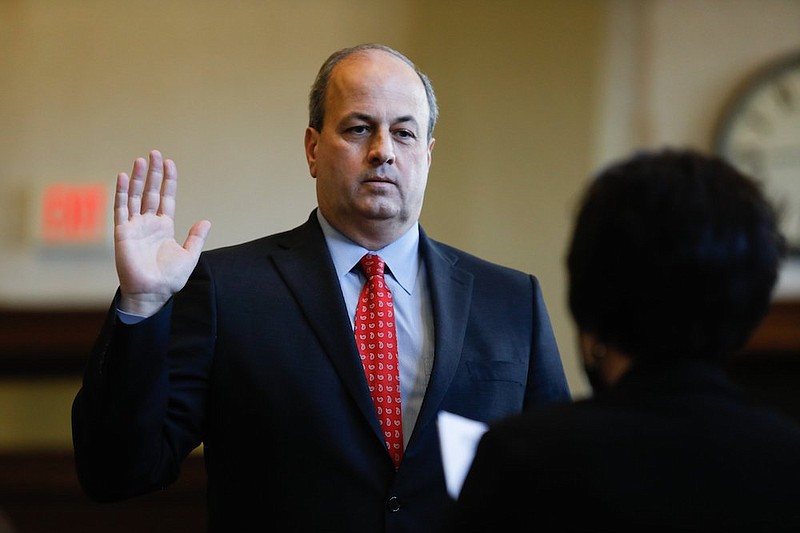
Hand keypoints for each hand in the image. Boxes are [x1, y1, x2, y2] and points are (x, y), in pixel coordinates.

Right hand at [114, 150, 210, 316]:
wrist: (153, 293)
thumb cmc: (170, 279)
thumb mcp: (189, 255)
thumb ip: (196, 238)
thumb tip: (206, 221)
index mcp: (164, 227)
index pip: (166, 198)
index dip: (168, 181)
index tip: (169, 163)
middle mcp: (148, 223)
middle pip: (151, 192)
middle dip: (153, 173)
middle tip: (154, 153)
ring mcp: (134, 226)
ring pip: (135, 196)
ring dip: (138, 178)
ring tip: (141, 159)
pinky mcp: (122, 232)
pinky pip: (121, 209)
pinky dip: (122, 193)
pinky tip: (124, 177)